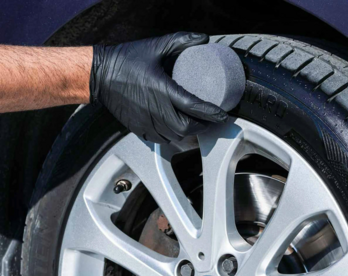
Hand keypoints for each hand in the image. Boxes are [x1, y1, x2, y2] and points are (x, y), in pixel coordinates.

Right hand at [89, 32, 228, 142]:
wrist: (99, 75)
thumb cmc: (125, 61)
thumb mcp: (155, 47)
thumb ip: (180, 42)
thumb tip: (202, 39)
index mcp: (163, 91)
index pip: (195, 107)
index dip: (212, 113)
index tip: (223, 115)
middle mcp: (157, 111)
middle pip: (188, 128)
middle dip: (202, 126)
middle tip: (210, 120)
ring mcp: (147, 122)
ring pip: (176, 137)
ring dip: (189, 133)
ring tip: (196, 125)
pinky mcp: (140, 129)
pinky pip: (162, 140)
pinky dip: (173, 137)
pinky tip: (177, 129)